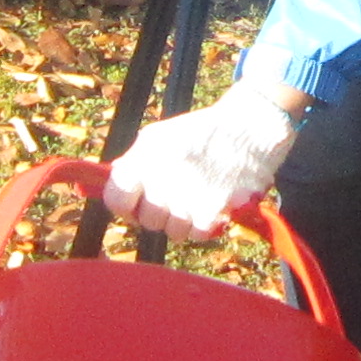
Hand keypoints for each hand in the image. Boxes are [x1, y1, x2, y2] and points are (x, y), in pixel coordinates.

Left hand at [101, 77, 303, 238]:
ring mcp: (187, 199)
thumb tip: (110, 185)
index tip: (134, 204)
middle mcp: (163, 180)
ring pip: (173, 232)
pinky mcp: (213, 212)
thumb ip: (133, 162)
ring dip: (183, 221)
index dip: (124, 205)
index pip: (115, 199)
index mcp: (145, 158)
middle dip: (159, 213)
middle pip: (147, 221)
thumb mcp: (160, 136)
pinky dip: (205, 225)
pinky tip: (212, 203)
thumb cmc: (202, 131)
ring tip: (196, 198)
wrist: (251, 125)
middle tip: (175, 197)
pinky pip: (198, 235)